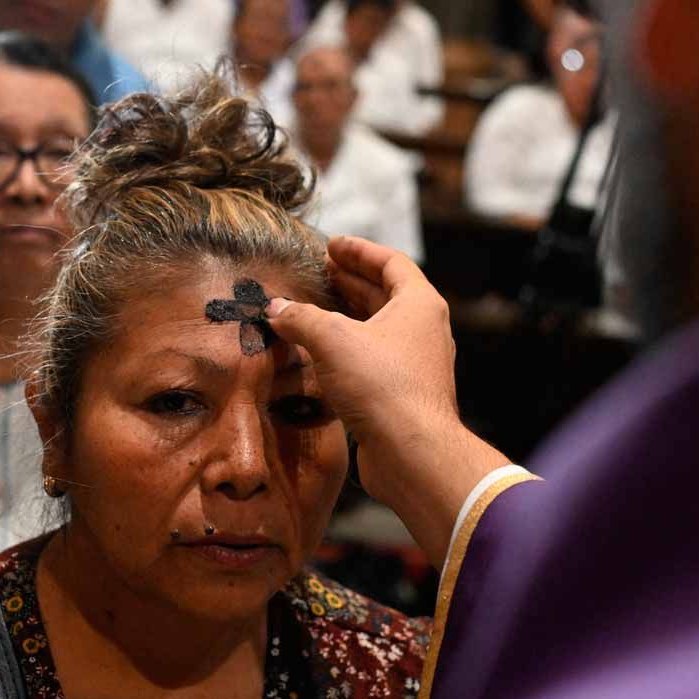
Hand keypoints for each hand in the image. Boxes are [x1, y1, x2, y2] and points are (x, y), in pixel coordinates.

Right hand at [266, 237, 507, 558]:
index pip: (390, 263)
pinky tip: (319, 354)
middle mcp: (423, 330)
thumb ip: (300, 318)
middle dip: (349, 282)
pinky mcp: (402, 394)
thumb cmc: (382, 387)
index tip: (332, 245)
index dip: (359, 251)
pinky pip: (372, 359)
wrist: (412, 453)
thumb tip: (275, 309)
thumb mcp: (332, 340)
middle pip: (384, 295)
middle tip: (318, 274)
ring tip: (312, 310)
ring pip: (378, 329)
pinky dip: (347, 349)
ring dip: (346, 317)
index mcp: (419, 304)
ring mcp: (415, 364)